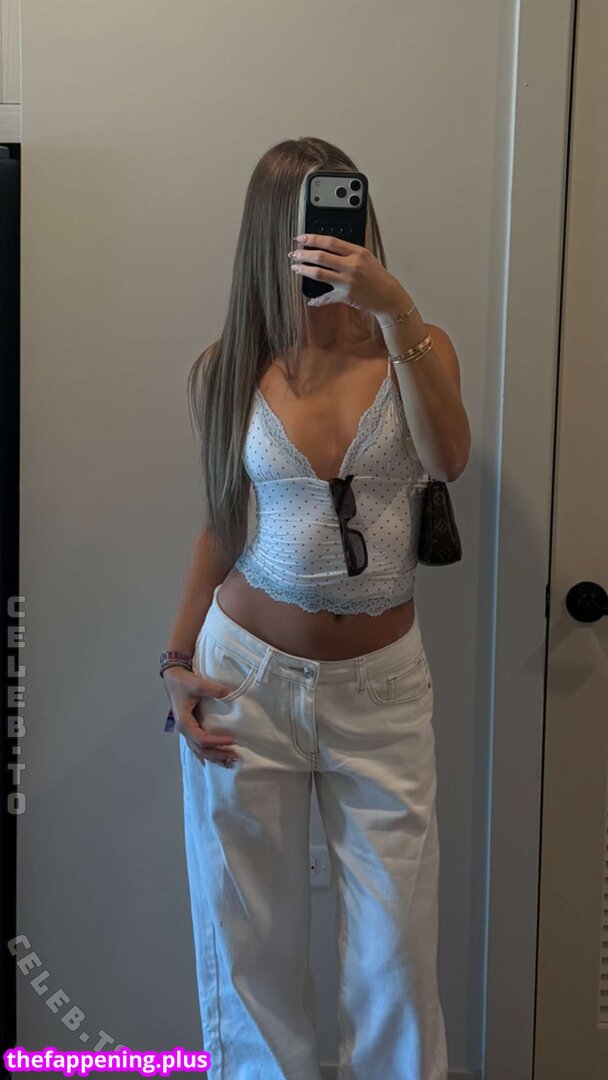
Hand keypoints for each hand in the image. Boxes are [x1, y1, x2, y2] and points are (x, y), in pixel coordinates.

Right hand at [163, 665, 240, 767]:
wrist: (173, 678)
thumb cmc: (182, 682)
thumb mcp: (197, 683)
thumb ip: (212, 689)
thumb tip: (228, 694)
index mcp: (185, 722)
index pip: (202, 739)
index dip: (217, 742)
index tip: (232, 740)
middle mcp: (184, 730)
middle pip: (201, 749)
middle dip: (218, 754)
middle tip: (235, 756)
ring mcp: (187, 730)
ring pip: (199, 750)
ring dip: (213, 757)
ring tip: (229, 761)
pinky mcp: (190, 727)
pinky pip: (196, 746)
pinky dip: (205, 754)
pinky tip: (211, 762)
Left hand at [289, 233, 406, 317]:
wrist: (388, 296)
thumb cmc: (377, 277)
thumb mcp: (366, 258)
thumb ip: (349, 252)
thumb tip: (328, 248)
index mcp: (357, 252)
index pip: (330, 242)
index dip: (312, 239)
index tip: (301, 238)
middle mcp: (352, 265)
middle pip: (321, 256)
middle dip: (304, 254)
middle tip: (294, 254)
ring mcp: (348, 281)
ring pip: (319, 273)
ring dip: (304, 270)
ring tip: (296, 268)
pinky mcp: (345, 296)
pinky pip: (326, 297)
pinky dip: (317, 300)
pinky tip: (311, 300)